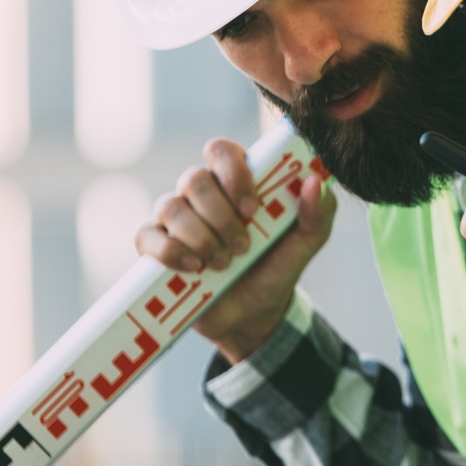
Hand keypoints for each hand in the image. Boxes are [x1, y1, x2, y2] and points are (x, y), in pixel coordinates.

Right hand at [135, 136, 336, 360]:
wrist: (255, 315)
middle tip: (243, 247)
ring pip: (170, 206)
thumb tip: (315, 181)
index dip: (232, 173)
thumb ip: (319, 211)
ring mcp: (174, 219)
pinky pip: (146, 236)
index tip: (251, 208)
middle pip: (193, 179)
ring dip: (200, 237)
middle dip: (219, 216)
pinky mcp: (154, 247)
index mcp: (234, 181)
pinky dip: (170, 251)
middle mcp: (201, 194)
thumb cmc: (278, 266)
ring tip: (223, 264)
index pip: (221, 151)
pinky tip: (194, 268)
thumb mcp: (308, 241)